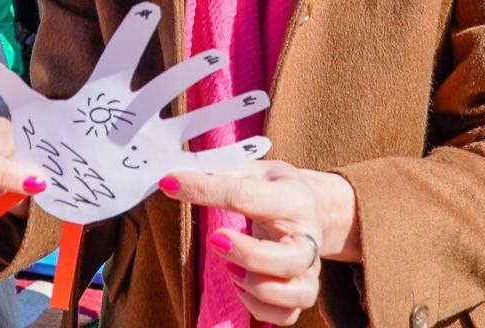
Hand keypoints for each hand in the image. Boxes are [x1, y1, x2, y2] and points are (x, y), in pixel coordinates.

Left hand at [163, 162, 359, 326]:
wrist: (314, 208)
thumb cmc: (276, 188)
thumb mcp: (255, 170)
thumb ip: (222, 174)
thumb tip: (177, 178)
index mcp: (294, 198)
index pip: (247, 196)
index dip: (204, 189)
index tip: (171, 184)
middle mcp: (308, 237)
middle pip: (286, 260)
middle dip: (246, 255)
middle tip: (215, 240)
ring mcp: (309, 269)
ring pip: (291, 294)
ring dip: (252, 285)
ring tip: (228, 267)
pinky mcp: (304, 292)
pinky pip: (286, 316)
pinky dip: (259, 307)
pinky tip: (240, 284)